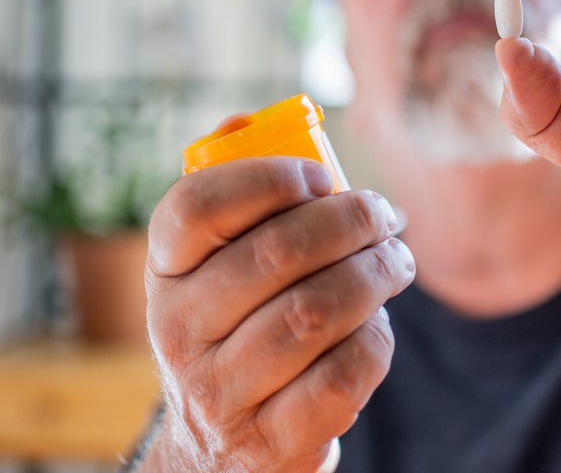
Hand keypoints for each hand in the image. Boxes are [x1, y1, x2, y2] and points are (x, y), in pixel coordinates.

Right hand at [142, 156, 414, 470]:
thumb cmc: (234, 330)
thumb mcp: (213, 270)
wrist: (215, 451)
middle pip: (274, 255)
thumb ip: (233, 197)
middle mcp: (177, 333)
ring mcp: (219, 394)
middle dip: (349, 222)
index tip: (320, 177)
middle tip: (384, 215)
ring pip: (314, 313)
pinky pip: (340, 375)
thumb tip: (243, 120)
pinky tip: (377, 324)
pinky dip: (375, 339)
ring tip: (396, 261)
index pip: (194, 209)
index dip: (266, 179)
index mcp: (164, 274)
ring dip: (374, 275)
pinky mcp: (268, 443)